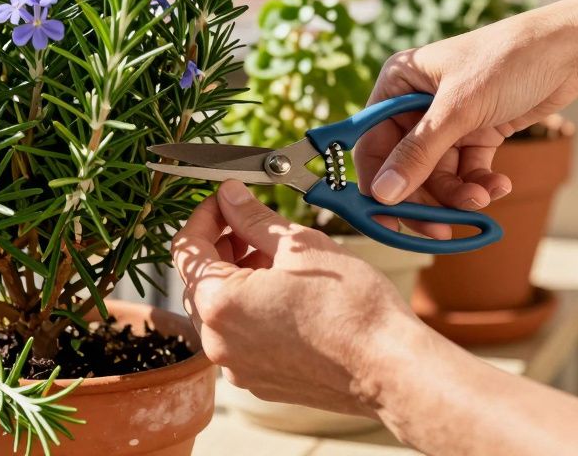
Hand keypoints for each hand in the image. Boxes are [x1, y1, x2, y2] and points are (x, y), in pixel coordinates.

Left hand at [172, 180, 419, 415]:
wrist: (390, 368)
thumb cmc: (351, 307)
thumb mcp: (299, 246)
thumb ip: (253, 218)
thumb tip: (230, 196)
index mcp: (219, 304)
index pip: (187, 249)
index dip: (204, 216)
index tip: (224, 201)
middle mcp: (218, 342)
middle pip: (199, 281)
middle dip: (221, 247)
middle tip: (252, 224)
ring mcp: (237, 367)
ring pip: (219, 310)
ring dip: (236, 277)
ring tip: (274, 256)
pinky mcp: (260, 381)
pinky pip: (239, 337)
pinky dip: (250, 308)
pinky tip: (283, 291)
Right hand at [354, 10, 577, 224]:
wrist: (569, 51)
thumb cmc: (508, 61)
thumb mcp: (459, 109)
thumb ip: (419, 153)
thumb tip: (383, 194)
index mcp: (398, 84)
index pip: (372, 143)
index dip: (377, 183)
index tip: (385, 220)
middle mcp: (416, 103)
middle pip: (405, 167)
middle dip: (426, 196)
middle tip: (440, 228)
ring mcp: (447, 120)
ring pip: (438, 174)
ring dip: (458, 193)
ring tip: (482, 199)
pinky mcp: (476, 132)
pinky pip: (466, 170)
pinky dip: (479, 183)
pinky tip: (498, 186)